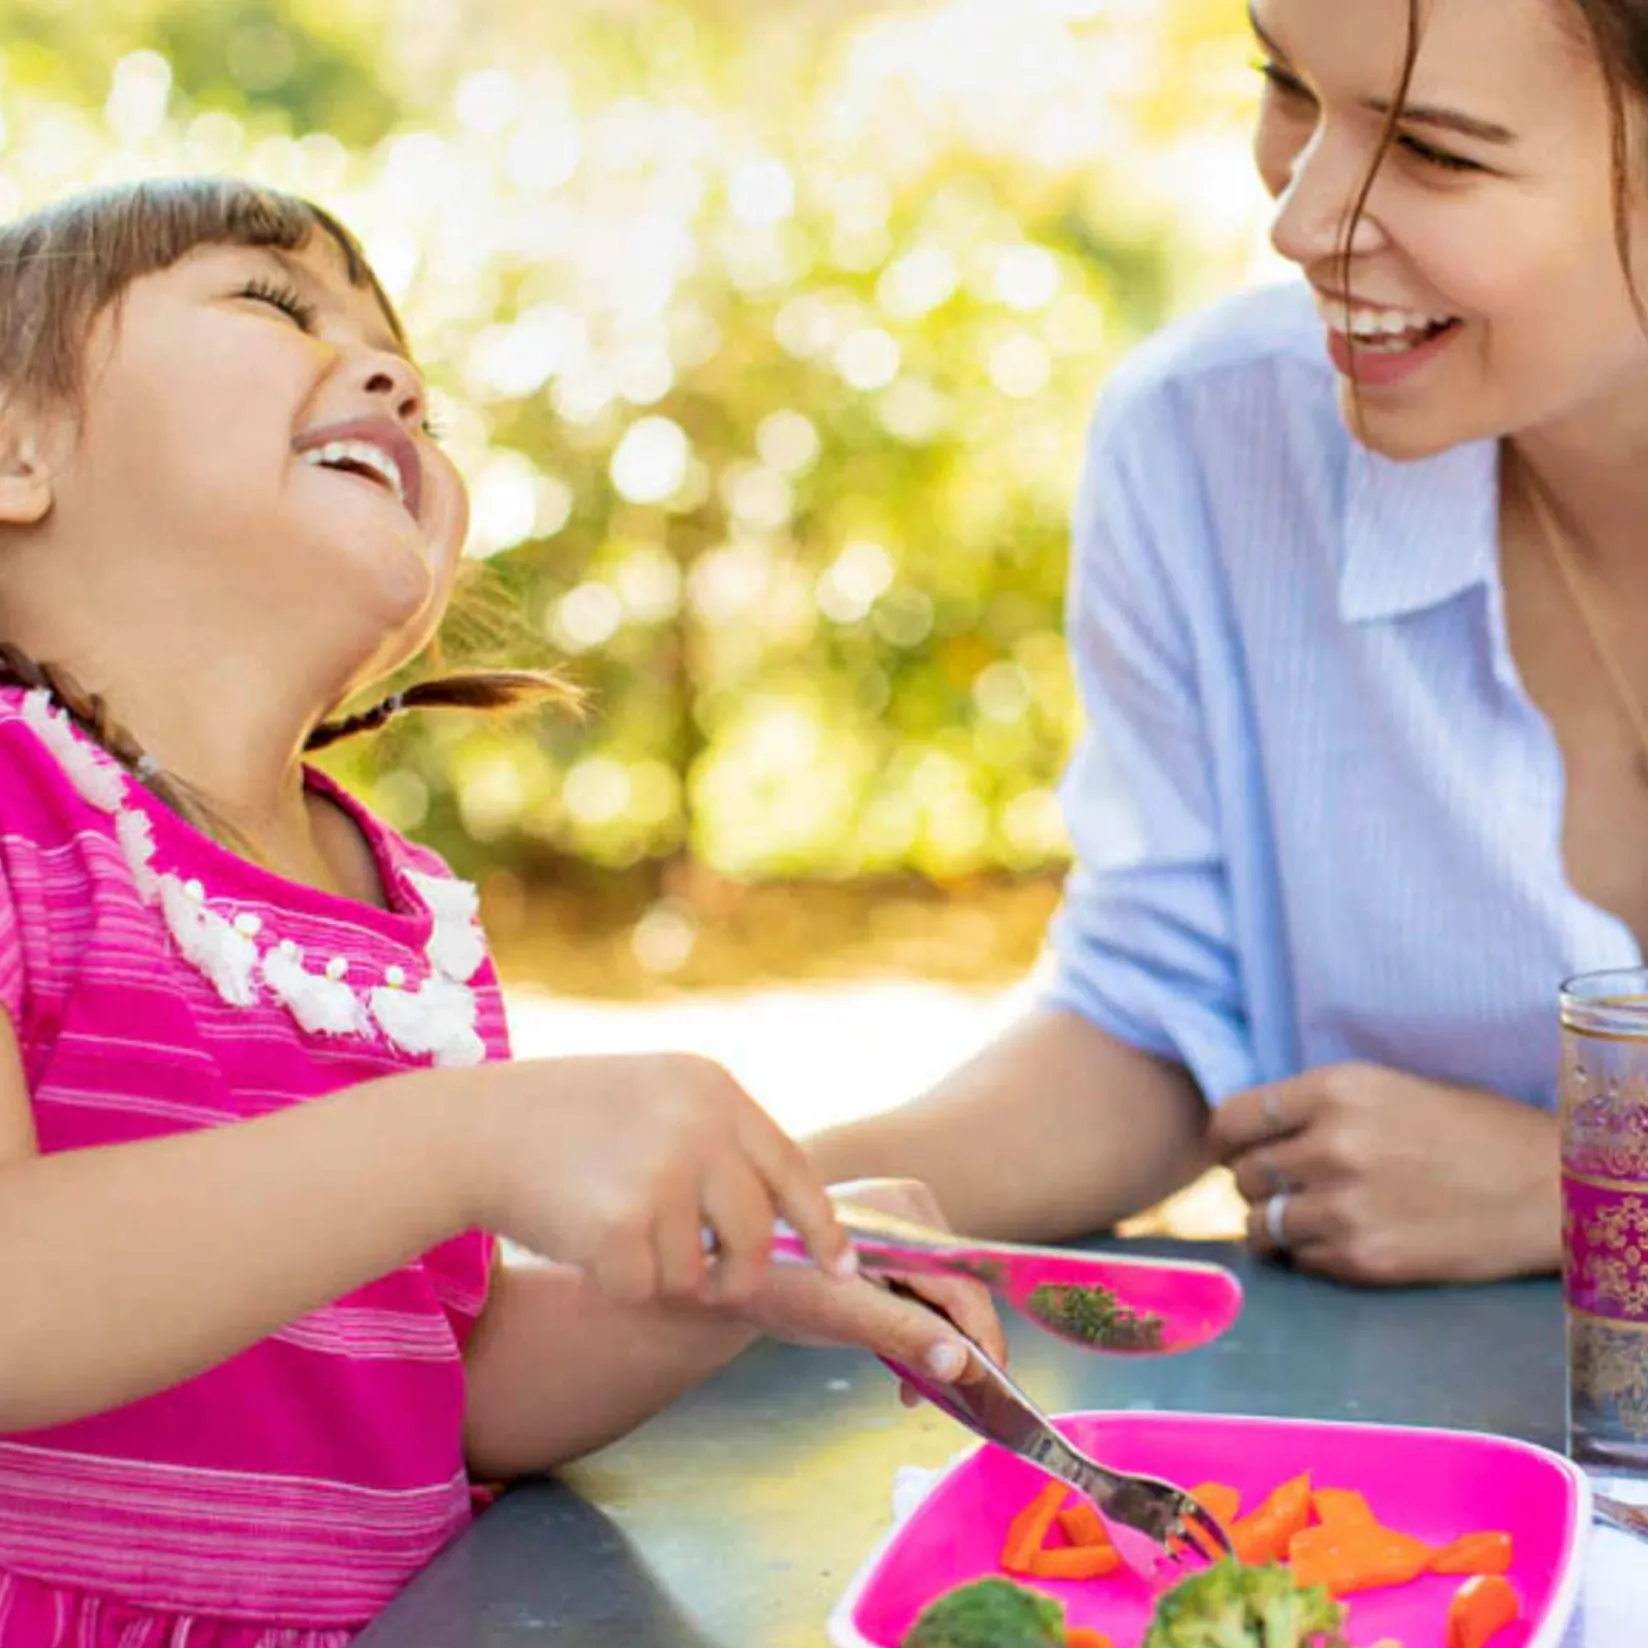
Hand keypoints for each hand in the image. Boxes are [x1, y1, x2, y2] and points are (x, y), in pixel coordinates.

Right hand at [467, 1054, 851, 1306]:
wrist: (472, 1130)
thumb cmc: (562, 1120)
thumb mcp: (655, 1099)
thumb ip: (719, 1145)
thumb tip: (783, 1224)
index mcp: (714, 1089)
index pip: (793, 1168)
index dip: (821, 1226)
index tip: (841, 1266)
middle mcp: (700, 1125)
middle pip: (756, 1233)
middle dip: (737, 1271)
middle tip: (710, 1280)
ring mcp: (663, 1173)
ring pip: (696, 1272)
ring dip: (658, 1271)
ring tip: (609, 1223)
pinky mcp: (622, 1225)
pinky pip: (645, 1288)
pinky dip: (616, 1281)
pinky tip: (580, 1236)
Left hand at [733, 1177, 1006, 1398]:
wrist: (726, 1264)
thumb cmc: (776, 1283)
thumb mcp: (838, 1314)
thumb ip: (901, 1334)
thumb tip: (961, 1364)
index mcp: (903, 1214)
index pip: (964, 1285)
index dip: (983, 1341)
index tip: (990, 1391)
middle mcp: (911, 1207)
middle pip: (958, 1288)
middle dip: (954, 1347)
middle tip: (937, 1398)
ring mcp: (903, 1220)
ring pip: (945, 1292)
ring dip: (934, 1341)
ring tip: (911, 1386)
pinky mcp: (892, 1239)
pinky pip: (925, 1286)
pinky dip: (918, 1324)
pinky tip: (902, 1360)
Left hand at [1209, 1063, 1559, 1284]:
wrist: (1546, 1188)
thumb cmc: (1468, 1131)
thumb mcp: (1386, 1089)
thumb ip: (1316, 1107)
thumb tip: (1248, 1133)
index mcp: (1337, 1090)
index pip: (1234, 1118)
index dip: (1228, 1139)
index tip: (1236, 1151)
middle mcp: (1332, 1145)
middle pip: (1244, 1173)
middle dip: (1255, 1182)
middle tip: (1282, 1188)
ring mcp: (1345, 1207)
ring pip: (1262, 1223)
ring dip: (1275, 1224)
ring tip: (1304, 1220)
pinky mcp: (1364, 1259)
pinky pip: (1301, 1261)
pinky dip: (1309, 1256)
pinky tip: (1341, 1243)